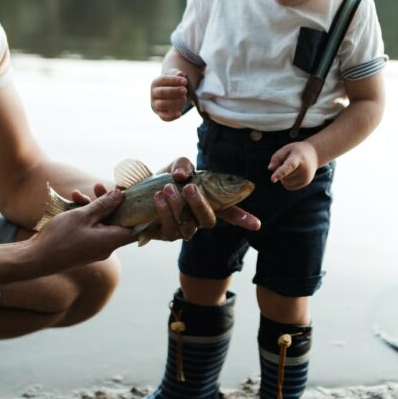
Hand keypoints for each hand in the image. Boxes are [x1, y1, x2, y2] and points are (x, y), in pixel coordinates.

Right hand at [32, 189, 134, 268]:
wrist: (36, 258)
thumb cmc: (60, 238)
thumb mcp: (83, 216)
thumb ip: (104, 205)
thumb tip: (121, 195)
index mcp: (112, 240)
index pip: (137, 226)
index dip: (139, 210)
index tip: (134, 195)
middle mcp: (107, 246)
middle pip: (118, 221)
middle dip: (109, 202)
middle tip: (99, 186)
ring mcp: (96, 247)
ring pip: (102, 223)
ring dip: (92, 207)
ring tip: (77, 194)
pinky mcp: (85, 247)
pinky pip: (91, 229)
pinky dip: (85, 217)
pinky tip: (71, 204)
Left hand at [145, 157, 260, 240]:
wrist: (141, 192)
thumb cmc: (167, 179)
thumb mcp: (177, 166)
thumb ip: (184, 164)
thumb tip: (182, 175)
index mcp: (210, 202)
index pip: (230, 212)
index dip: (243, 218)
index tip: (257, 225)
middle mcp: (200, 218)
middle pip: (209, 219)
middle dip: (200, 203)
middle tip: (190, 187)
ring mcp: (185, 228)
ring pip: (188, 225)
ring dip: (179, 206)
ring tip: (168, 188)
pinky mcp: (168, 234)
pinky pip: (169, 227)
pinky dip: (164, 211)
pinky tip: (158, 198)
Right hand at [151, 70, 187, 120]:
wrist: (168, 95)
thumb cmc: (172, 84)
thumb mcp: (173, 76)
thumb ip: (176, 74)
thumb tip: (180, 74)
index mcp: (156, 82)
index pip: (163, 80)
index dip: (174, 80)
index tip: (185, 81)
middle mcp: (154, 93)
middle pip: (161, 92)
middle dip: (174, 91)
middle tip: (185, 90)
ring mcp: (156, 104)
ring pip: (162, 104)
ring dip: (174, 102)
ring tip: (184, 99)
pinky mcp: (160, 113)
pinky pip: (164, 117)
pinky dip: (171, 116)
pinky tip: (179, 113)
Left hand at [268, 141, 319, 189]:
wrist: (314, 154)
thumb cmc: (297, 151)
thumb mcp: (286, 149)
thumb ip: (277, 157)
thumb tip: (270, 168)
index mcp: (298, 158)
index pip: (289, 166)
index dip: (280, 173)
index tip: (272, 179)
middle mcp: (304, 169)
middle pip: (284, 176)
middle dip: (280, 170)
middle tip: (287, 161)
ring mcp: (306, 177)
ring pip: (285, 182)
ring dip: (283, 177)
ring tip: (291, 167)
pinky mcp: (305, 182)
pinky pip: (289, 186)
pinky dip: (287, 181)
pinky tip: (292, 173)